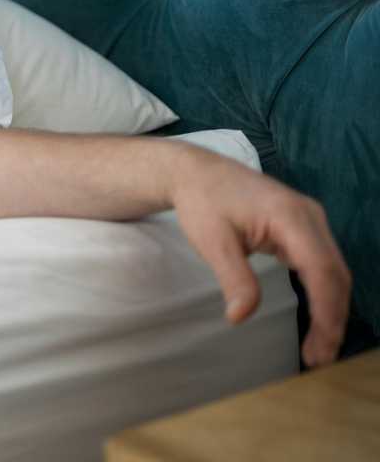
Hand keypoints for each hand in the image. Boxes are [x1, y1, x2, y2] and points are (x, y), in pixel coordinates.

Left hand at [169, 146, 351, 367]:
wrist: (197, 172)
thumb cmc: (203, 202)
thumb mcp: (213, 242)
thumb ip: (233, 278)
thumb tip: (240, 318)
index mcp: (290, 216)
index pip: (321, 269)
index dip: (326, 310)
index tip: (322, 344)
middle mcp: (310, 216)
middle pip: (335, 273)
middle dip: (332, 318)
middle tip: (321, 358)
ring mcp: (310, 220)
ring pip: (333, 271)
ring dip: (331, 309)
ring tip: (320, 347)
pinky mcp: (304, 227)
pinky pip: (322, 263)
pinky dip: (323, 293)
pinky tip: (317, 319)